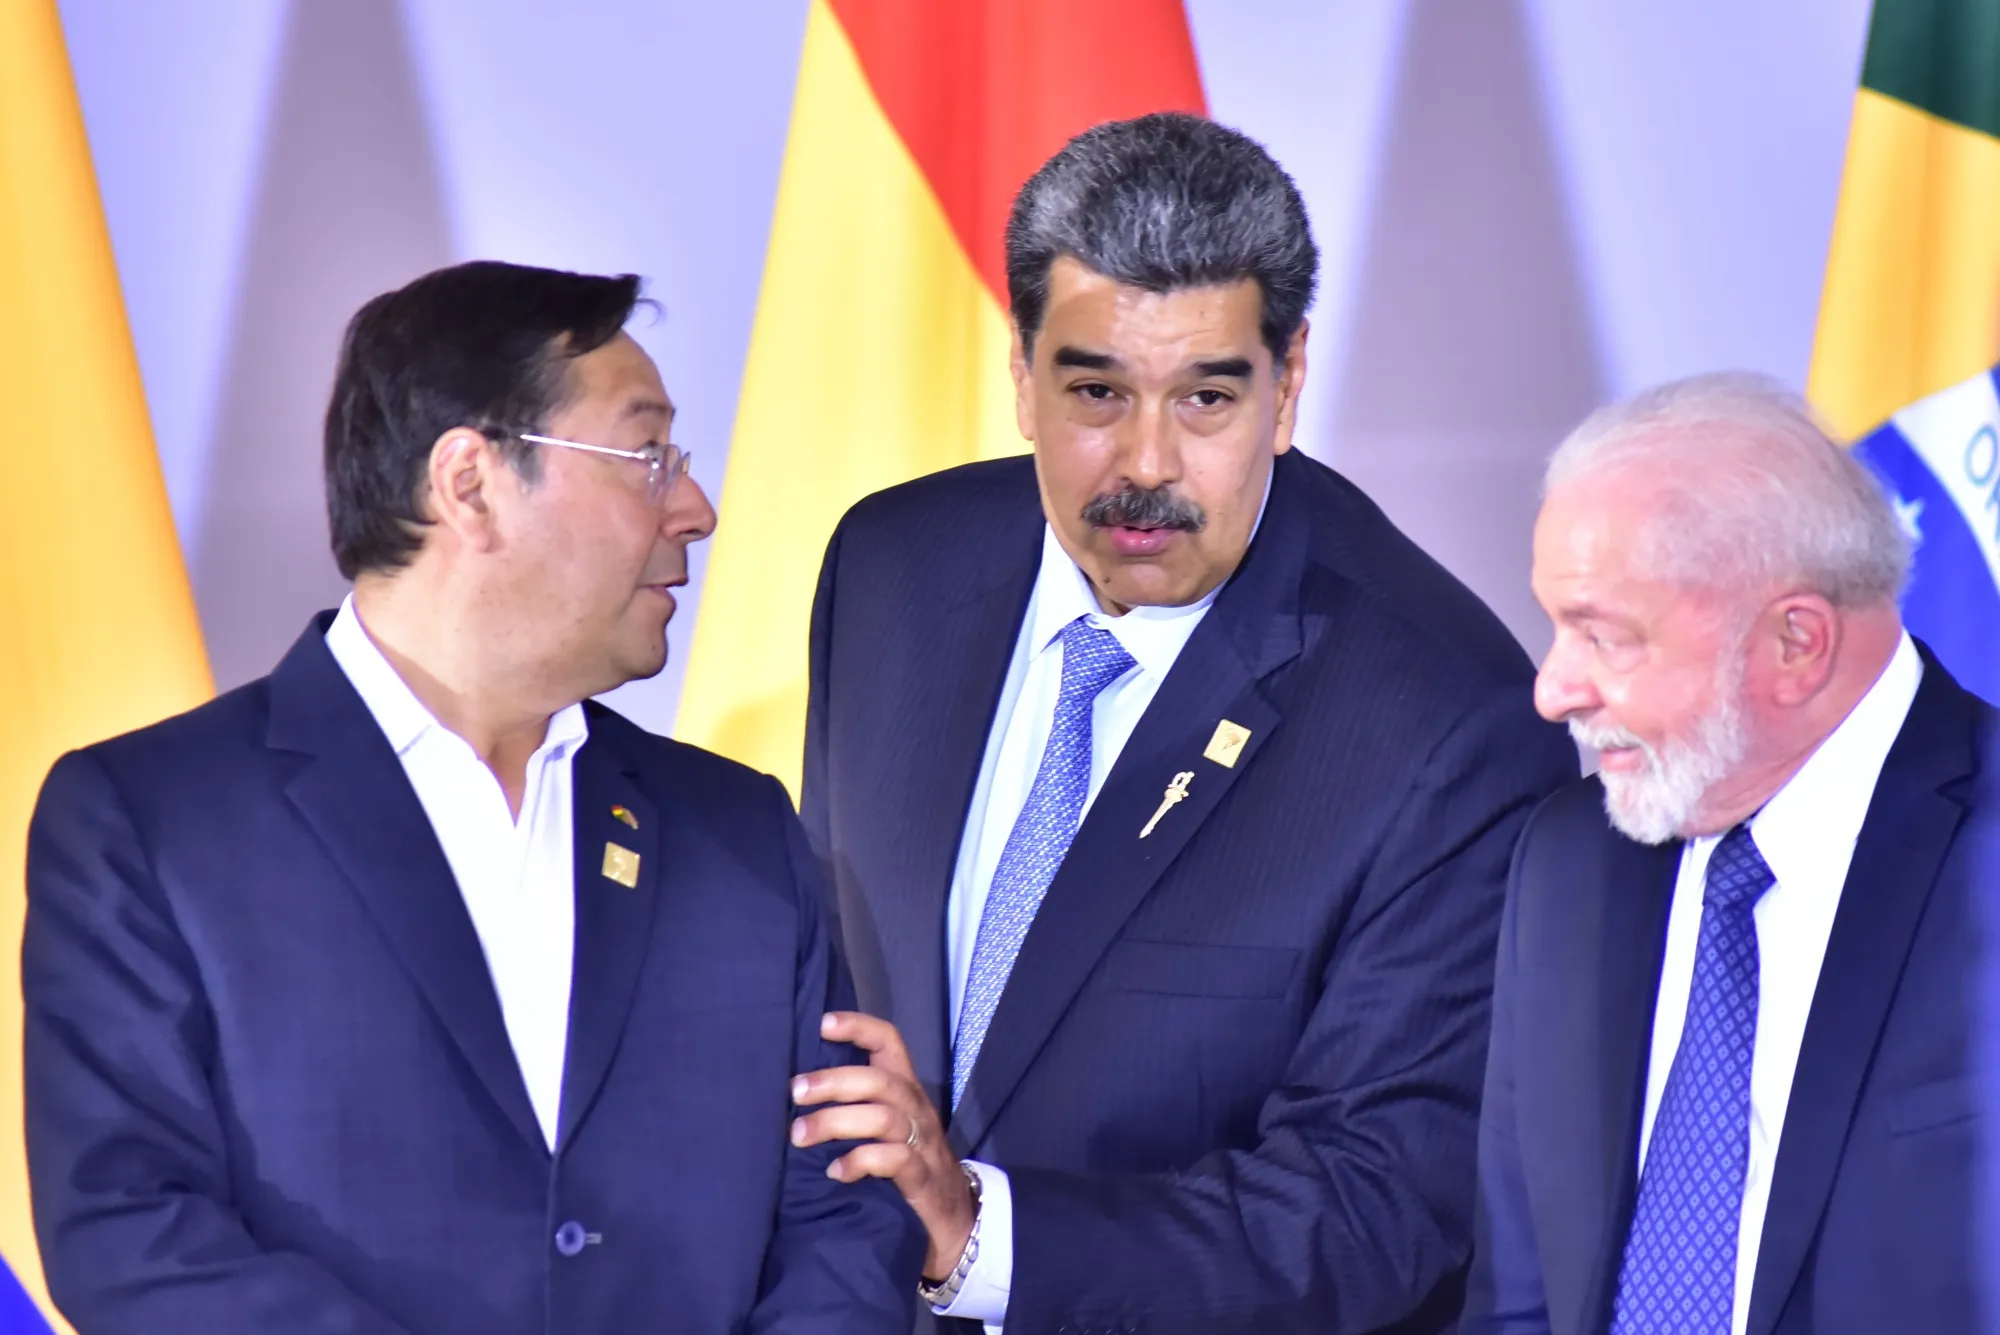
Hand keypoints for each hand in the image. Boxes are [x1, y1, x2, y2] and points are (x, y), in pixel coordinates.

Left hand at [792, 1011, 975, 1277]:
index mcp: (905, 1091)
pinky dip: (861, 1161)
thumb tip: (797, 1093)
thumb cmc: (908, 1168)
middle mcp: (916, 1110)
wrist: (956, 1221)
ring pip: (883, 1118)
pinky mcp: (924, 1180)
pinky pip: (895, 1161)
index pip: (890, 1043)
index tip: (823, 1024)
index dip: (860, 1027)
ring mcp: (923, 1145)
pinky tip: (835, 1172)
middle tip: (796, 1091)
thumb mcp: (887, 1129)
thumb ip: (856, 1107)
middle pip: (880, 1081)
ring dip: (836, 1122)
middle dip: (834, 1081)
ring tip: (799, 1135)